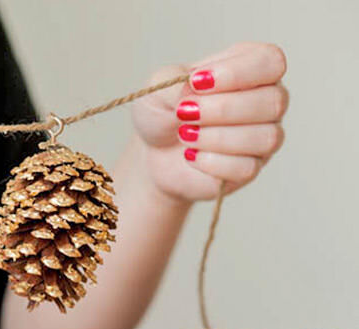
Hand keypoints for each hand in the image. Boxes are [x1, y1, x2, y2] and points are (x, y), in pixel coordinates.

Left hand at [132, 42, 287, 202]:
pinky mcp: (250, 169)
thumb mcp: (159, 87)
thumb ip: (176, 84)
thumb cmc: (163, 111)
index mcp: (250, 68)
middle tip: (185, 112)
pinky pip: (246, 168)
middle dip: (223, 108)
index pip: (271, 61)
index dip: (238, 72)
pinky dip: (212, 162)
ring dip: (218, 137)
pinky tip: (190, 156)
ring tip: (185, 135)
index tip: (197, 82)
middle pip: (274, 101)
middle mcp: (266, 101)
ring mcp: (263, 137)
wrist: (152, 152)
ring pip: (266, 137)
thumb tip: (193, 91)